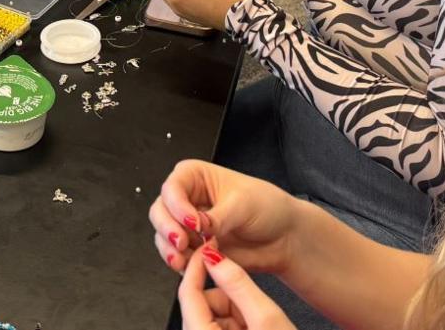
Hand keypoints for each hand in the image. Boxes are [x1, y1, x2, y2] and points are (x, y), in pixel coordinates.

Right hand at [151, 159, 301, 276]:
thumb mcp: (243, 205)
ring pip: (163, 235)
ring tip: (184, 259)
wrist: (284, 239)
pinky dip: (180, 262)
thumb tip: (197, 224)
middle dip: (166, 228)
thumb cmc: (268, 208)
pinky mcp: (194, 248)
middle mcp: (188, 199)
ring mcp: (189, 226)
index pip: (173, 187)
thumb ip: (217, 216)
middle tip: (182, 242)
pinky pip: (175, 255)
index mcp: (196, 177)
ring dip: (169, 249)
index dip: (177, 205)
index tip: (193, 222)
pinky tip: (191, 266)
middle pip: (160, 211)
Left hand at [179, 248, 295, 329]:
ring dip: (239, 314)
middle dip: (230, 299)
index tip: (212, 245)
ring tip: (261, 327)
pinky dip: (242, 326)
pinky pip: (224, 329)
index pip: (188, 293)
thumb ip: (239, 285)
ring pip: (216, 316)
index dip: (201, 265)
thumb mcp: (266, 320)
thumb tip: (214, 257)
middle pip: (204, 305)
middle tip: (256, 310)